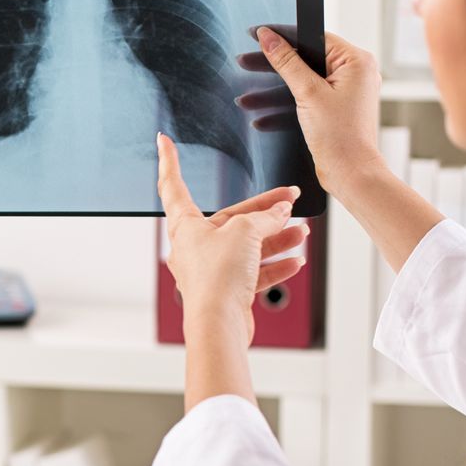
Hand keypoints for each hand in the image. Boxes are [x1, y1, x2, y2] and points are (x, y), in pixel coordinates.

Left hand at [157, 133, 308, 340]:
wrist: (220, 325)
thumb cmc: (217, 278)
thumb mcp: (244, 232)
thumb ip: (264, 217)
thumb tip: (281, 212)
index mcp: (185, 226)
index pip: (174, 185)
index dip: (170, 160)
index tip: (163, 140)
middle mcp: (194, 247)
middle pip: (231, 219)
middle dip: (264, 211)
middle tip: (291, 200)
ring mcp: (211, 270)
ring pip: (247, 247)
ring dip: (276, 238)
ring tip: (302, 232)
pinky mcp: (227, 291)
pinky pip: (253, 272)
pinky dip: (274, 265)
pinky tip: (295, 261)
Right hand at [234, 28, 383, 193]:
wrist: (351, 175)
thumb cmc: (340, 136)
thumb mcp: (307, 93)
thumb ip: (286, 62)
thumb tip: (268, 37)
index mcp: (356, 62)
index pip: (314, 38)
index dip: (284, 35)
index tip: (258, 33)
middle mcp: (355, 73)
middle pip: (306, 60)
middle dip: (273, 67)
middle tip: (245, 62)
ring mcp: (347, 92)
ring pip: (303, 82)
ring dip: (274, 91)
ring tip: (246, 98)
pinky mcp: (337, 109)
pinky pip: (308, 98)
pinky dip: (287, 105)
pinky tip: (262, 117)